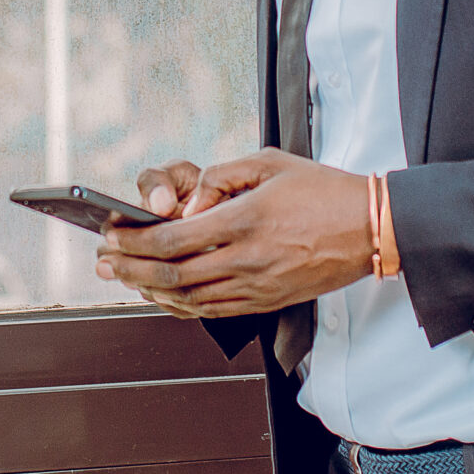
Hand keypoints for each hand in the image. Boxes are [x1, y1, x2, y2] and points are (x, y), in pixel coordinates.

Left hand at [94, 149, 372, 317]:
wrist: (370, 228)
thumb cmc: (321, 191)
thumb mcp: (269, 162)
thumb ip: (220, 177)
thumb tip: (186, 202)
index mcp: (245, 220)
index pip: (174, 239)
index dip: (135, 242)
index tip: (112, 235)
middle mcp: (247, 259)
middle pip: (173, 275)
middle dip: (130, 270)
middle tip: (103, 262)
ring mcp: (257, 286)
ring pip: (189, 299)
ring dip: (149, 291)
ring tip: (123, 280)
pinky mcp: (266, 301)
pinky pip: (212, 311)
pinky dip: (180, 306)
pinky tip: (163, 296)